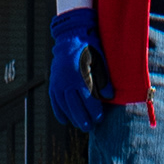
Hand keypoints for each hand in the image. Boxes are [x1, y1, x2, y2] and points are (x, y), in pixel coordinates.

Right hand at [48, 9, 107, 133]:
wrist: (71, 35)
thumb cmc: (90, 48)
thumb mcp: (100, 60)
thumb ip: (104, 79)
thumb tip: (110, 97)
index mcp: (80, 75)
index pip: (88, 99)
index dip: (94, 111)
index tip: (99, 119)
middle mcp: (66, 80)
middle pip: (75, 105)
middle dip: (83, 118)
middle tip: (89, 127)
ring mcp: (58, 81)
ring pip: (64, 105)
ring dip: (72, 117)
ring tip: (80, 125)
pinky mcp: (53, 81)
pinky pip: (55, 100)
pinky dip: (59, 111)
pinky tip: (64, 120)